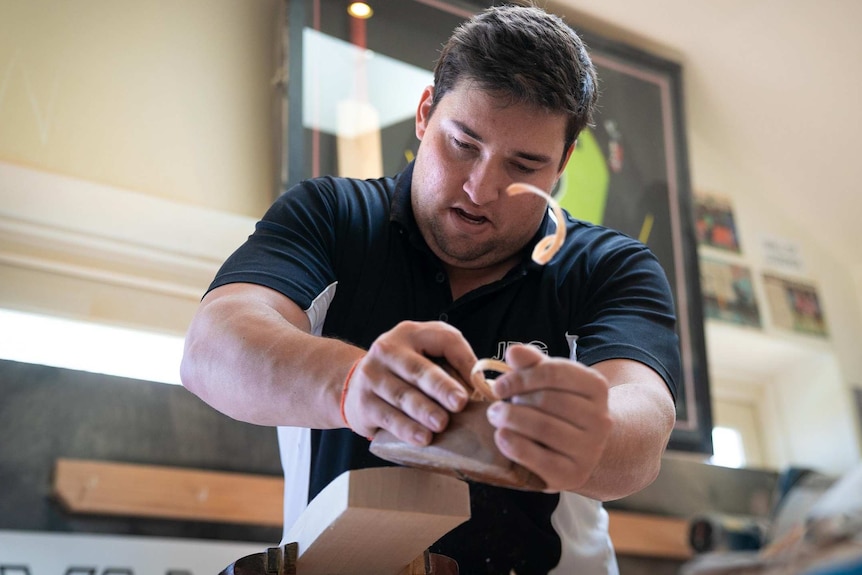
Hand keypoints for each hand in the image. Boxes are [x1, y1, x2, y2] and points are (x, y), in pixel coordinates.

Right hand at [341, 321, 473, 444]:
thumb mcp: (424, 357)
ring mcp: (372, 375)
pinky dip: (406, 429)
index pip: (443, 339)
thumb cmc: (402, 373)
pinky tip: (421, 438)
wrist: (354, 386)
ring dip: (423, 411)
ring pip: (402, 395)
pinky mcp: (363, 402)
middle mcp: (387, 350)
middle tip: (460, 403)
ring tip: (441, 424)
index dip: (464, 359)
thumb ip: (452, 366)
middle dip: (440, 387)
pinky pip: (388, 417)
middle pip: (418, 368)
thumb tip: (483, 390)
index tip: (479, 384)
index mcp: (411, 334)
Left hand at [485, 344, 611, 492]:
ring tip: (496, 417)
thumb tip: (514, 352)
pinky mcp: (574, 475)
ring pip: (544, 427)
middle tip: (495, 406)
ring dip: (511, 420)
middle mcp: (600, 418)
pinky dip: (515, 446)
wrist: (579, 450)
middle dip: (514, 401)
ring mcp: (590, 449)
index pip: (554, 372)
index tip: (498, 386)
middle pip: (547, 400)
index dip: (520, 377)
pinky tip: (501, 436)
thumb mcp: (548, 382)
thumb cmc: (557, 409)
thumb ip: (532, 364)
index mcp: (596, 387)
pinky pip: (541, 459)